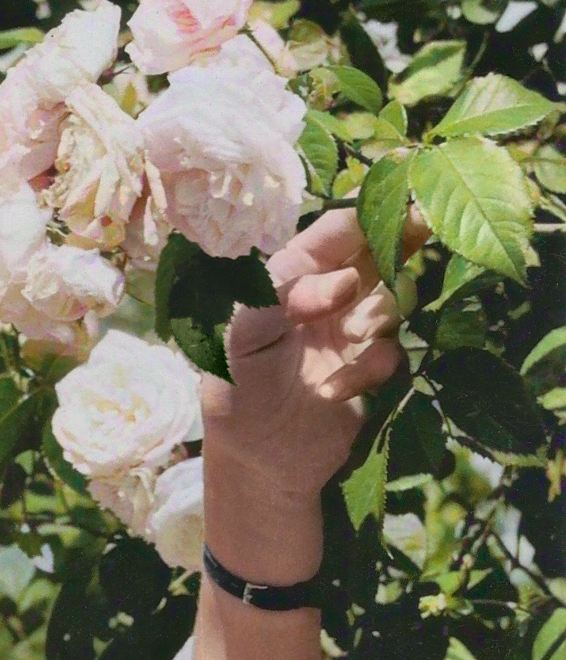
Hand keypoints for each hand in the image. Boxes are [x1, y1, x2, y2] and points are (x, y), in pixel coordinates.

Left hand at [199, 205, 429, 500]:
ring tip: (353, 336)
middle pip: (373, 253)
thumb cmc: (236, 393)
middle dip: (397, 239)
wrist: (259, 464)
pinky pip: (391, 351)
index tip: (403, 195)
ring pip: (389, 299)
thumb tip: (344, 280)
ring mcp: (350, 331)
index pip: (333, 233)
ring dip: (377, 314)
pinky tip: (339, 389)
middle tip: (424, 223)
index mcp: (288, 278)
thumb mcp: (239, 340)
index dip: (367, 213)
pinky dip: (372, 366)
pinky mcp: (369, 368)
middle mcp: (324, 296)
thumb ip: (282, 298)